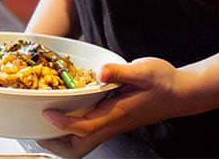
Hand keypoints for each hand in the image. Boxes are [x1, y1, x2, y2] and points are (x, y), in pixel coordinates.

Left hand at [36, 58, 183, 157]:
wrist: (181, 93)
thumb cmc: (164, 82)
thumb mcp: (144, 71)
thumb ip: (120, 71)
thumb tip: (100, 72)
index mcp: (117, 114)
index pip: (85, 127)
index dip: (63, 122)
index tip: (47, 111)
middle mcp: (111, 124)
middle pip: (78, 147)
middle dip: (55, 143)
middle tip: (37, 127)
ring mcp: (111, 124)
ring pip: (81, 143)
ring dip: (61, 138)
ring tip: (43, 122)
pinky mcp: (112, 120)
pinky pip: (87, 132)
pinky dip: (70, 127)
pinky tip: (63, 110)